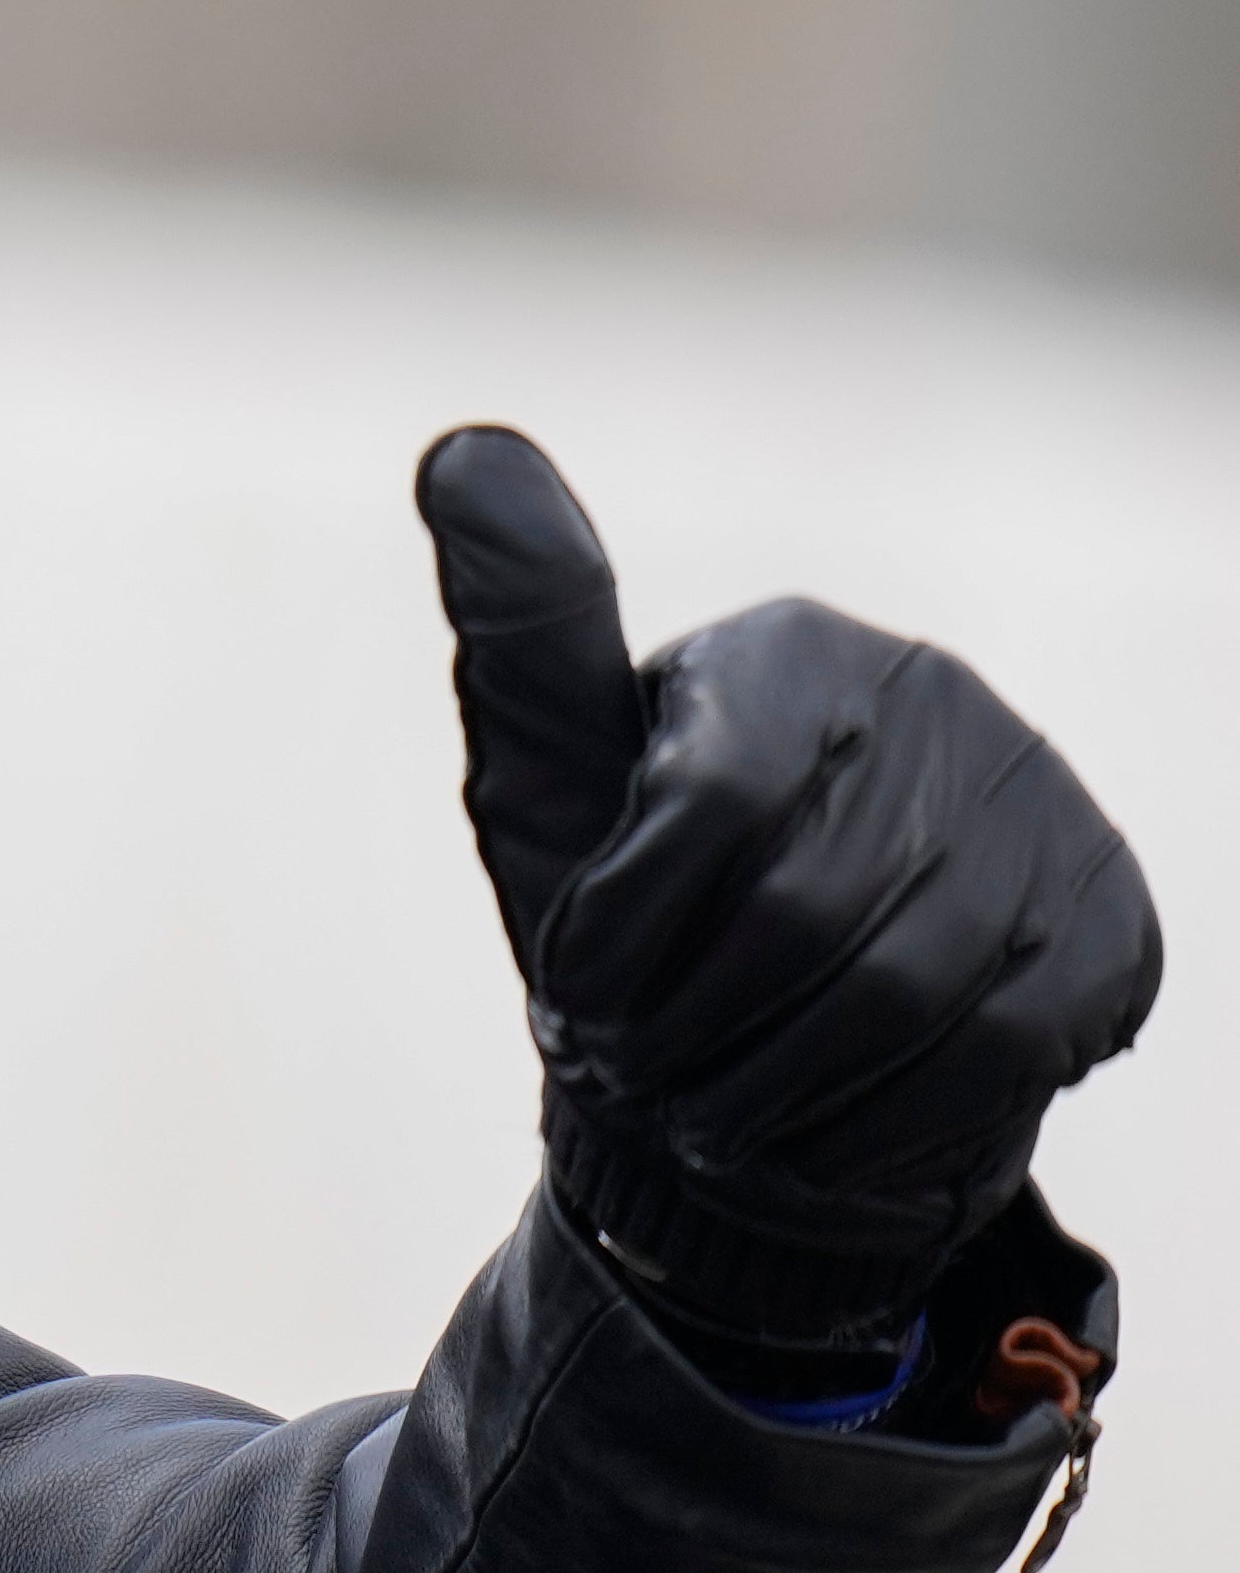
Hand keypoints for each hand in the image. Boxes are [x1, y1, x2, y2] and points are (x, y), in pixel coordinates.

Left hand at [422, 427, 1158, 1358]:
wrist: (762, 1056)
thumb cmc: (631, 908)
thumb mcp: (551, 776)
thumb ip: (524, 628)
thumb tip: (463, 452)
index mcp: (794, 654)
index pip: (705, 800)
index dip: (618, 935)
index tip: (571, 998)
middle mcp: (941, 701)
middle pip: (801, 913)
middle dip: (685, 1032)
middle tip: (638, 1076)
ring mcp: (1043, 808)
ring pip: (903, 994)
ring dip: (771, 1090)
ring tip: (708, 1111)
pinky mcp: (1109, 921)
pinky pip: (996, 1050)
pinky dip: (875, 1120)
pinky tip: (821, 1119)